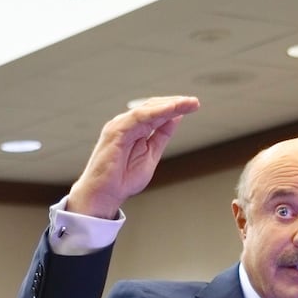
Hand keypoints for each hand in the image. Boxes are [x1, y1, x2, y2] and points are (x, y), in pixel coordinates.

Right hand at [65, 95, 199, 218]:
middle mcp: (127, 124)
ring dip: (169, 105)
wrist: (103, 195)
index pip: (157, 112)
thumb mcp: (151, 154)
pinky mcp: (116, 131)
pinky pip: (138, 117)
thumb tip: (176, 118)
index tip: (193, 105)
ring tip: (187, 103)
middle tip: (194, 102)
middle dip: (175, 103)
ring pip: (148, 109)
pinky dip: (156, 112)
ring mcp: (120, 126)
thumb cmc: (123, 179)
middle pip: (154, 107)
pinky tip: (171, 110)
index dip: (175, 108)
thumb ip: (161, 136)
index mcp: (135, 129)